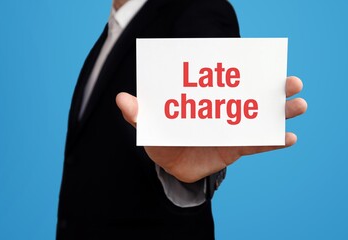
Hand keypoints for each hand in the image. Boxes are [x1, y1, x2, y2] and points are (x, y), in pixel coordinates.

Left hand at [116, 76, 307, 182]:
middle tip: (290, 81)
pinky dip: (273, 140)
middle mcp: (221, 110)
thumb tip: (123, 99)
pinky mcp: (236, 148)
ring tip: (299, 105)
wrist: (171, 166)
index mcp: (204, 99)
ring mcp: (231, 128)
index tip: (258, 61)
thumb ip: (138, 113)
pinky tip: (289, 137)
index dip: (240, 70)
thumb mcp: (149, 126)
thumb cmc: (161, 140)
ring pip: (260, 117)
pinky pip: (257, 144)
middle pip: (250, 96)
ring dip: (280, 111)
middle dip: (272, 88)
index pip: (224, 81)